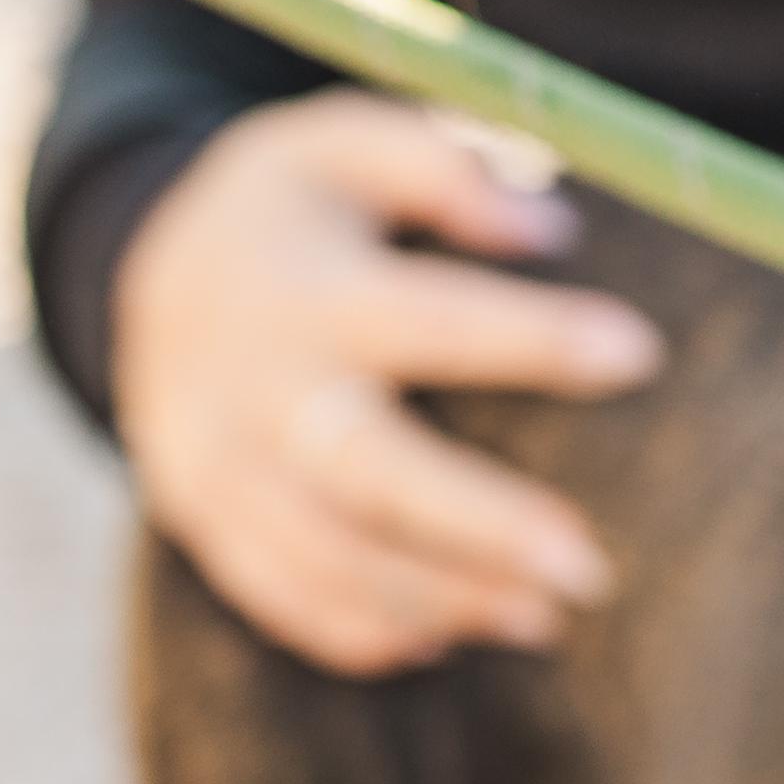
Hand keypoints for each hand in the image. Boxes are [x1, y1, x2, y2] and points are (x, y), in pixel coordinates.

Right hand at [111, 93, 663, 674]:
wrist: (141, 267)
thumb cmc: (294, 206)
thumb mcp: (346, 144)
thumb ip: (441, 165)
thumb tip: (548, 228)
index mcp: (302, 285)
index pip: (430, 318)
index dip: (533, 338)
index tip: (641, 354)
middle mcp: (250, 384)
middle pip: (370, 473)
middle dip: (482, 527)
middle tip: (592, 570)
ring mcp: (214, 463)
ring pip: (326, 556)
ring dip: (438, 596)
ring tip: (547, 616)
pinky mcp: (202, 518)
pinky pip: (278, 595)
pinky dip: (358, 630)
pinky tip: (447, 639)